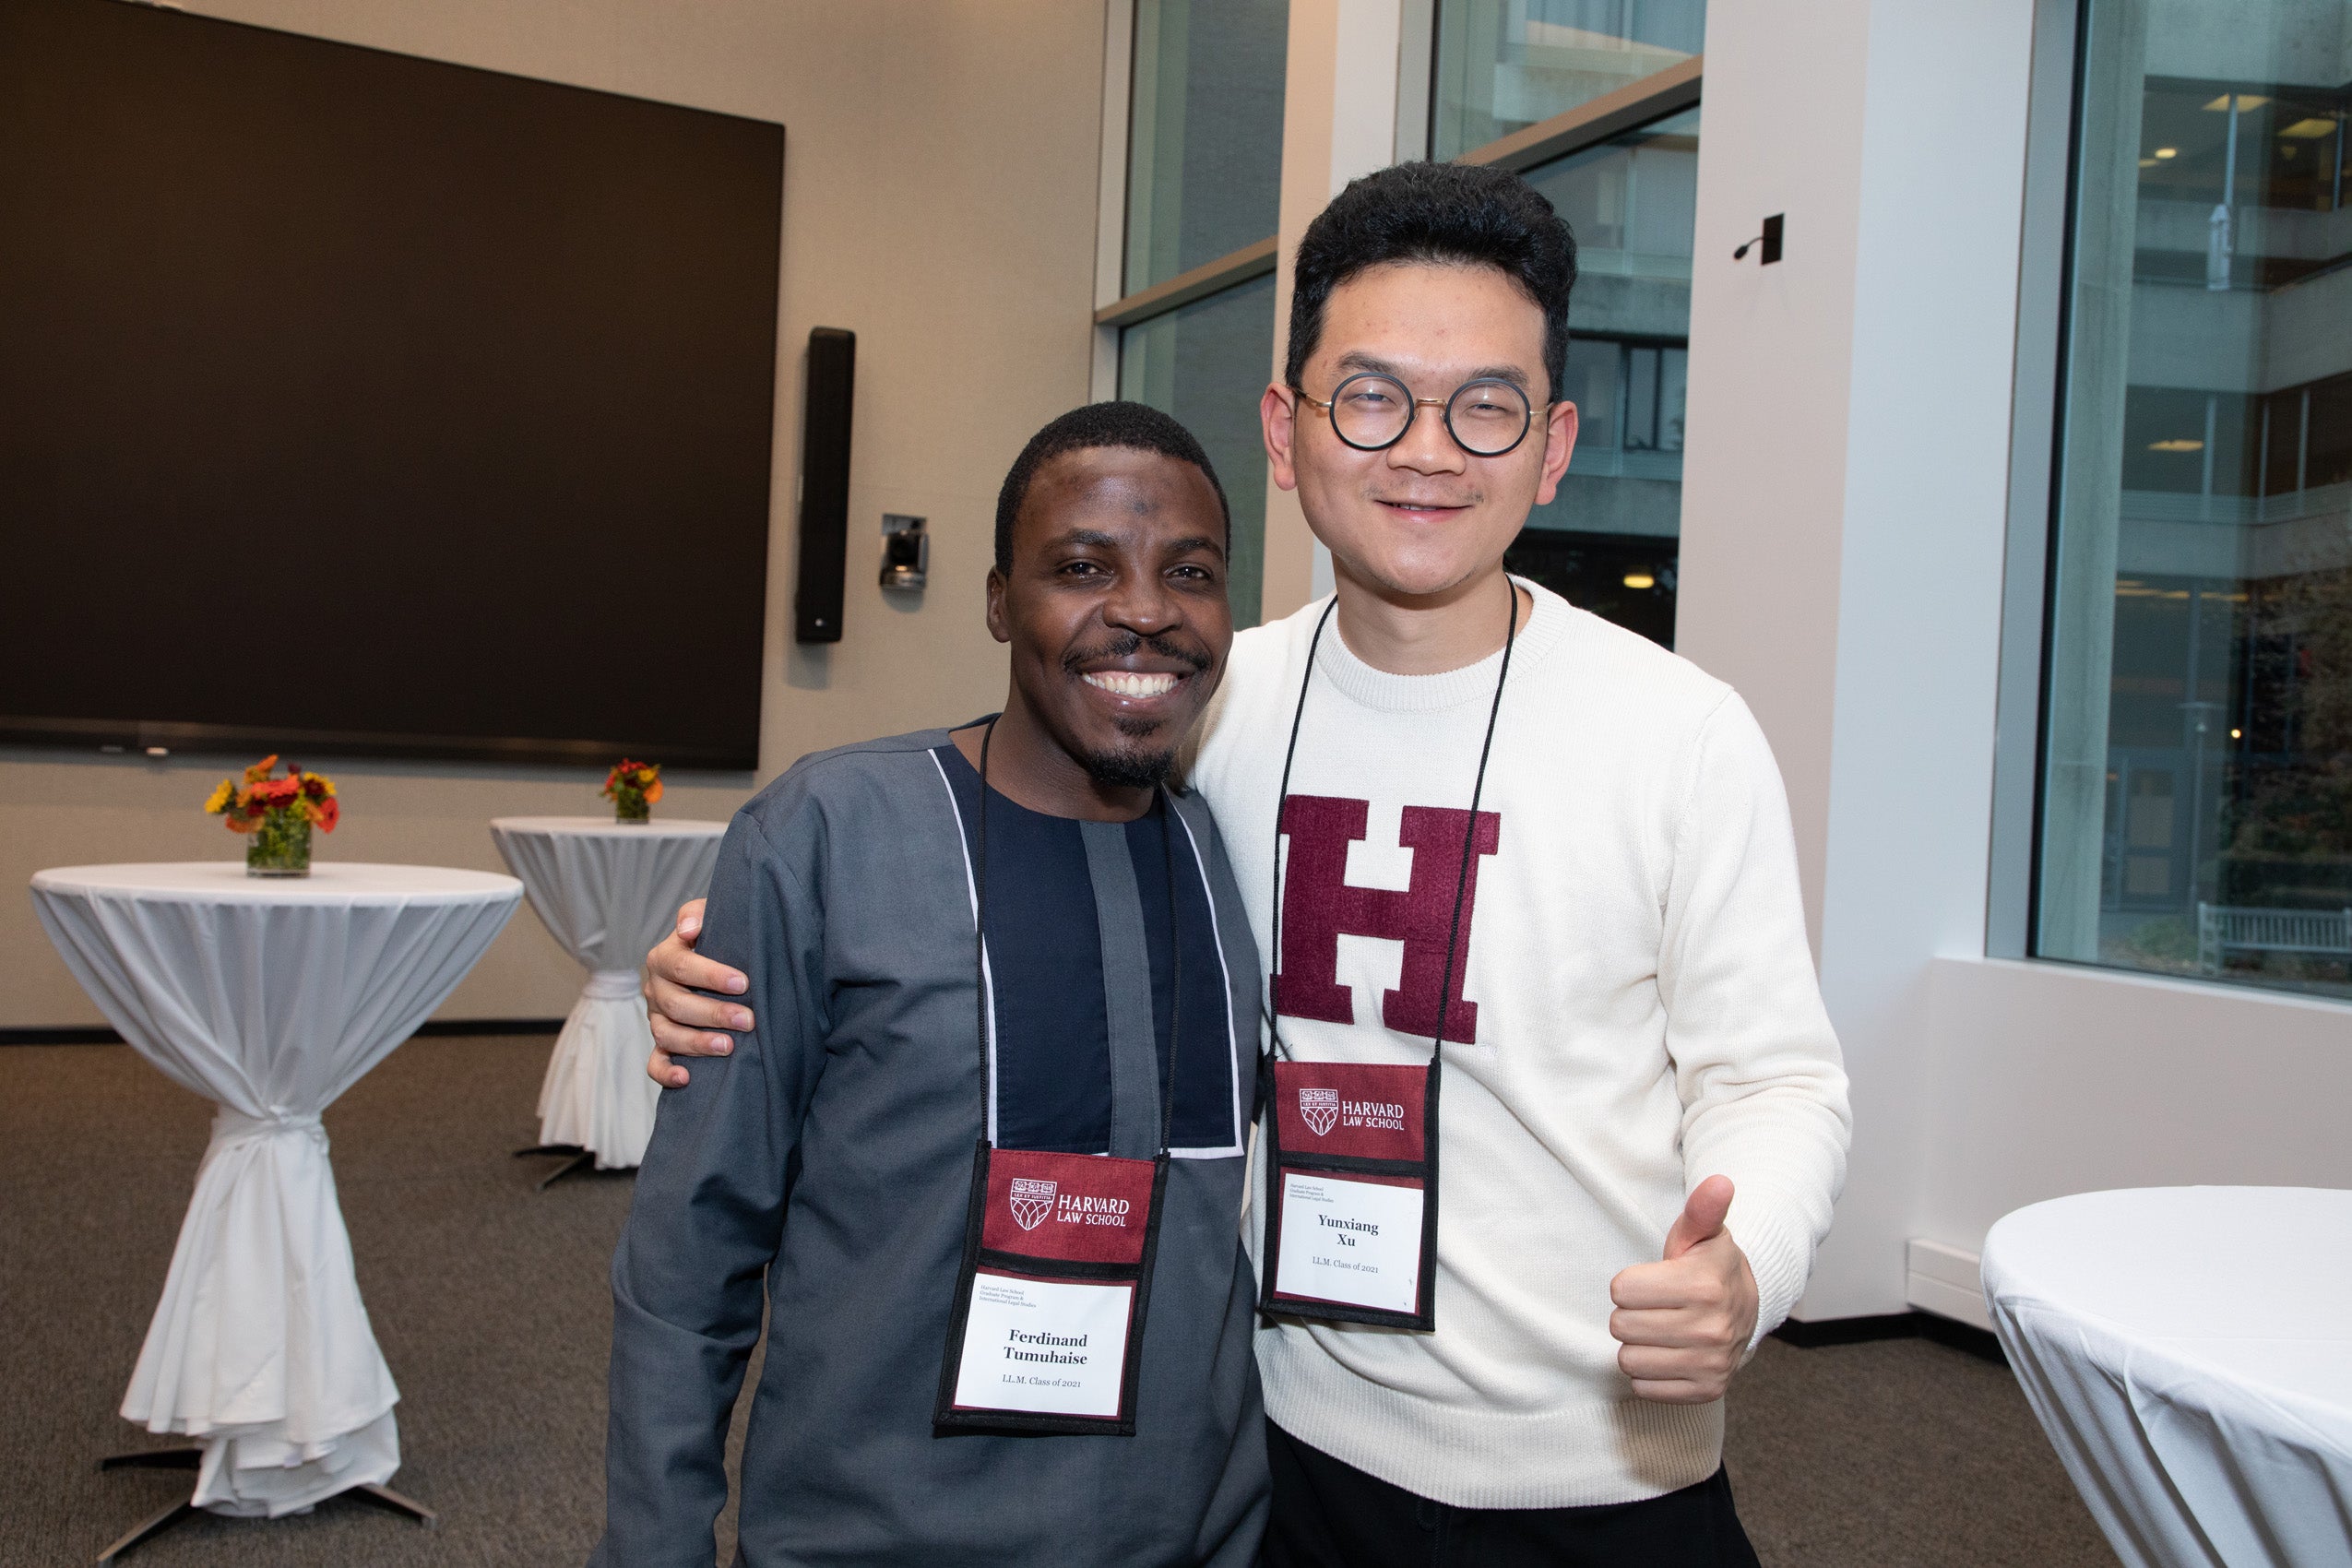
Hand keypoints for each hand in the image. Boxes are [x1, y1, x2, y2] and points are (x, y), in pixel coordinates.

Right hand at [643, 898, 752, 1088]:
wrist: (714, 961)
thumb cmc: (715, 939)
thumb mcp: (710, 917)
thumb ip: (697, 914)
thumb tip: (688, 929)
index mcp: (664, 958)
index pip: (680, 966)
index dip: (710, 975)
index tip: (742, 983)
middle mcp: (656, 989)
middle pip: (676, 1005)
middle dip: (713, 1014)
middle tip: (748, 1020)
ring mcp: (657, 1018)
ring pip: (666, 1035)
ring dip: (696, 1044)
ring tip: (728, 1047)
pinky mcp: (662, 1043)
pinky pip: (655, 1062)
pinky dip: (666, 1073)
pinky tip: (687, 1078)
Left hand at [1608, 1175, 1758, 1403]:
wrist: (1749, 1308)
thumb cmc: (1710, 1266)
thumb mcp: (1703, 1234)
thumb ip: (1701, 1209)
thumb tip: (1719, 1182)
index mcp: (1704, 1286)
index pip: (1620, 1291)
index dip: (1629, 1284)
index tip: (1652, 1281)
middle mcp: (1711, 1328)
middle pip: (1620, 1326)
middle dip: (1631, 1313)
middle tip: (1657, 1306)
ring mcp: (1711, 1363)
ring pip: (1628, 1360)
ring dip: (1638, 1345)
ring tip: (1662, 1329)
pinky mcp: (1707, 1390)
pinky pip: (1644, 1387)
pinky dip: (1650, 1373)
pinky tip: (1670, 1353)